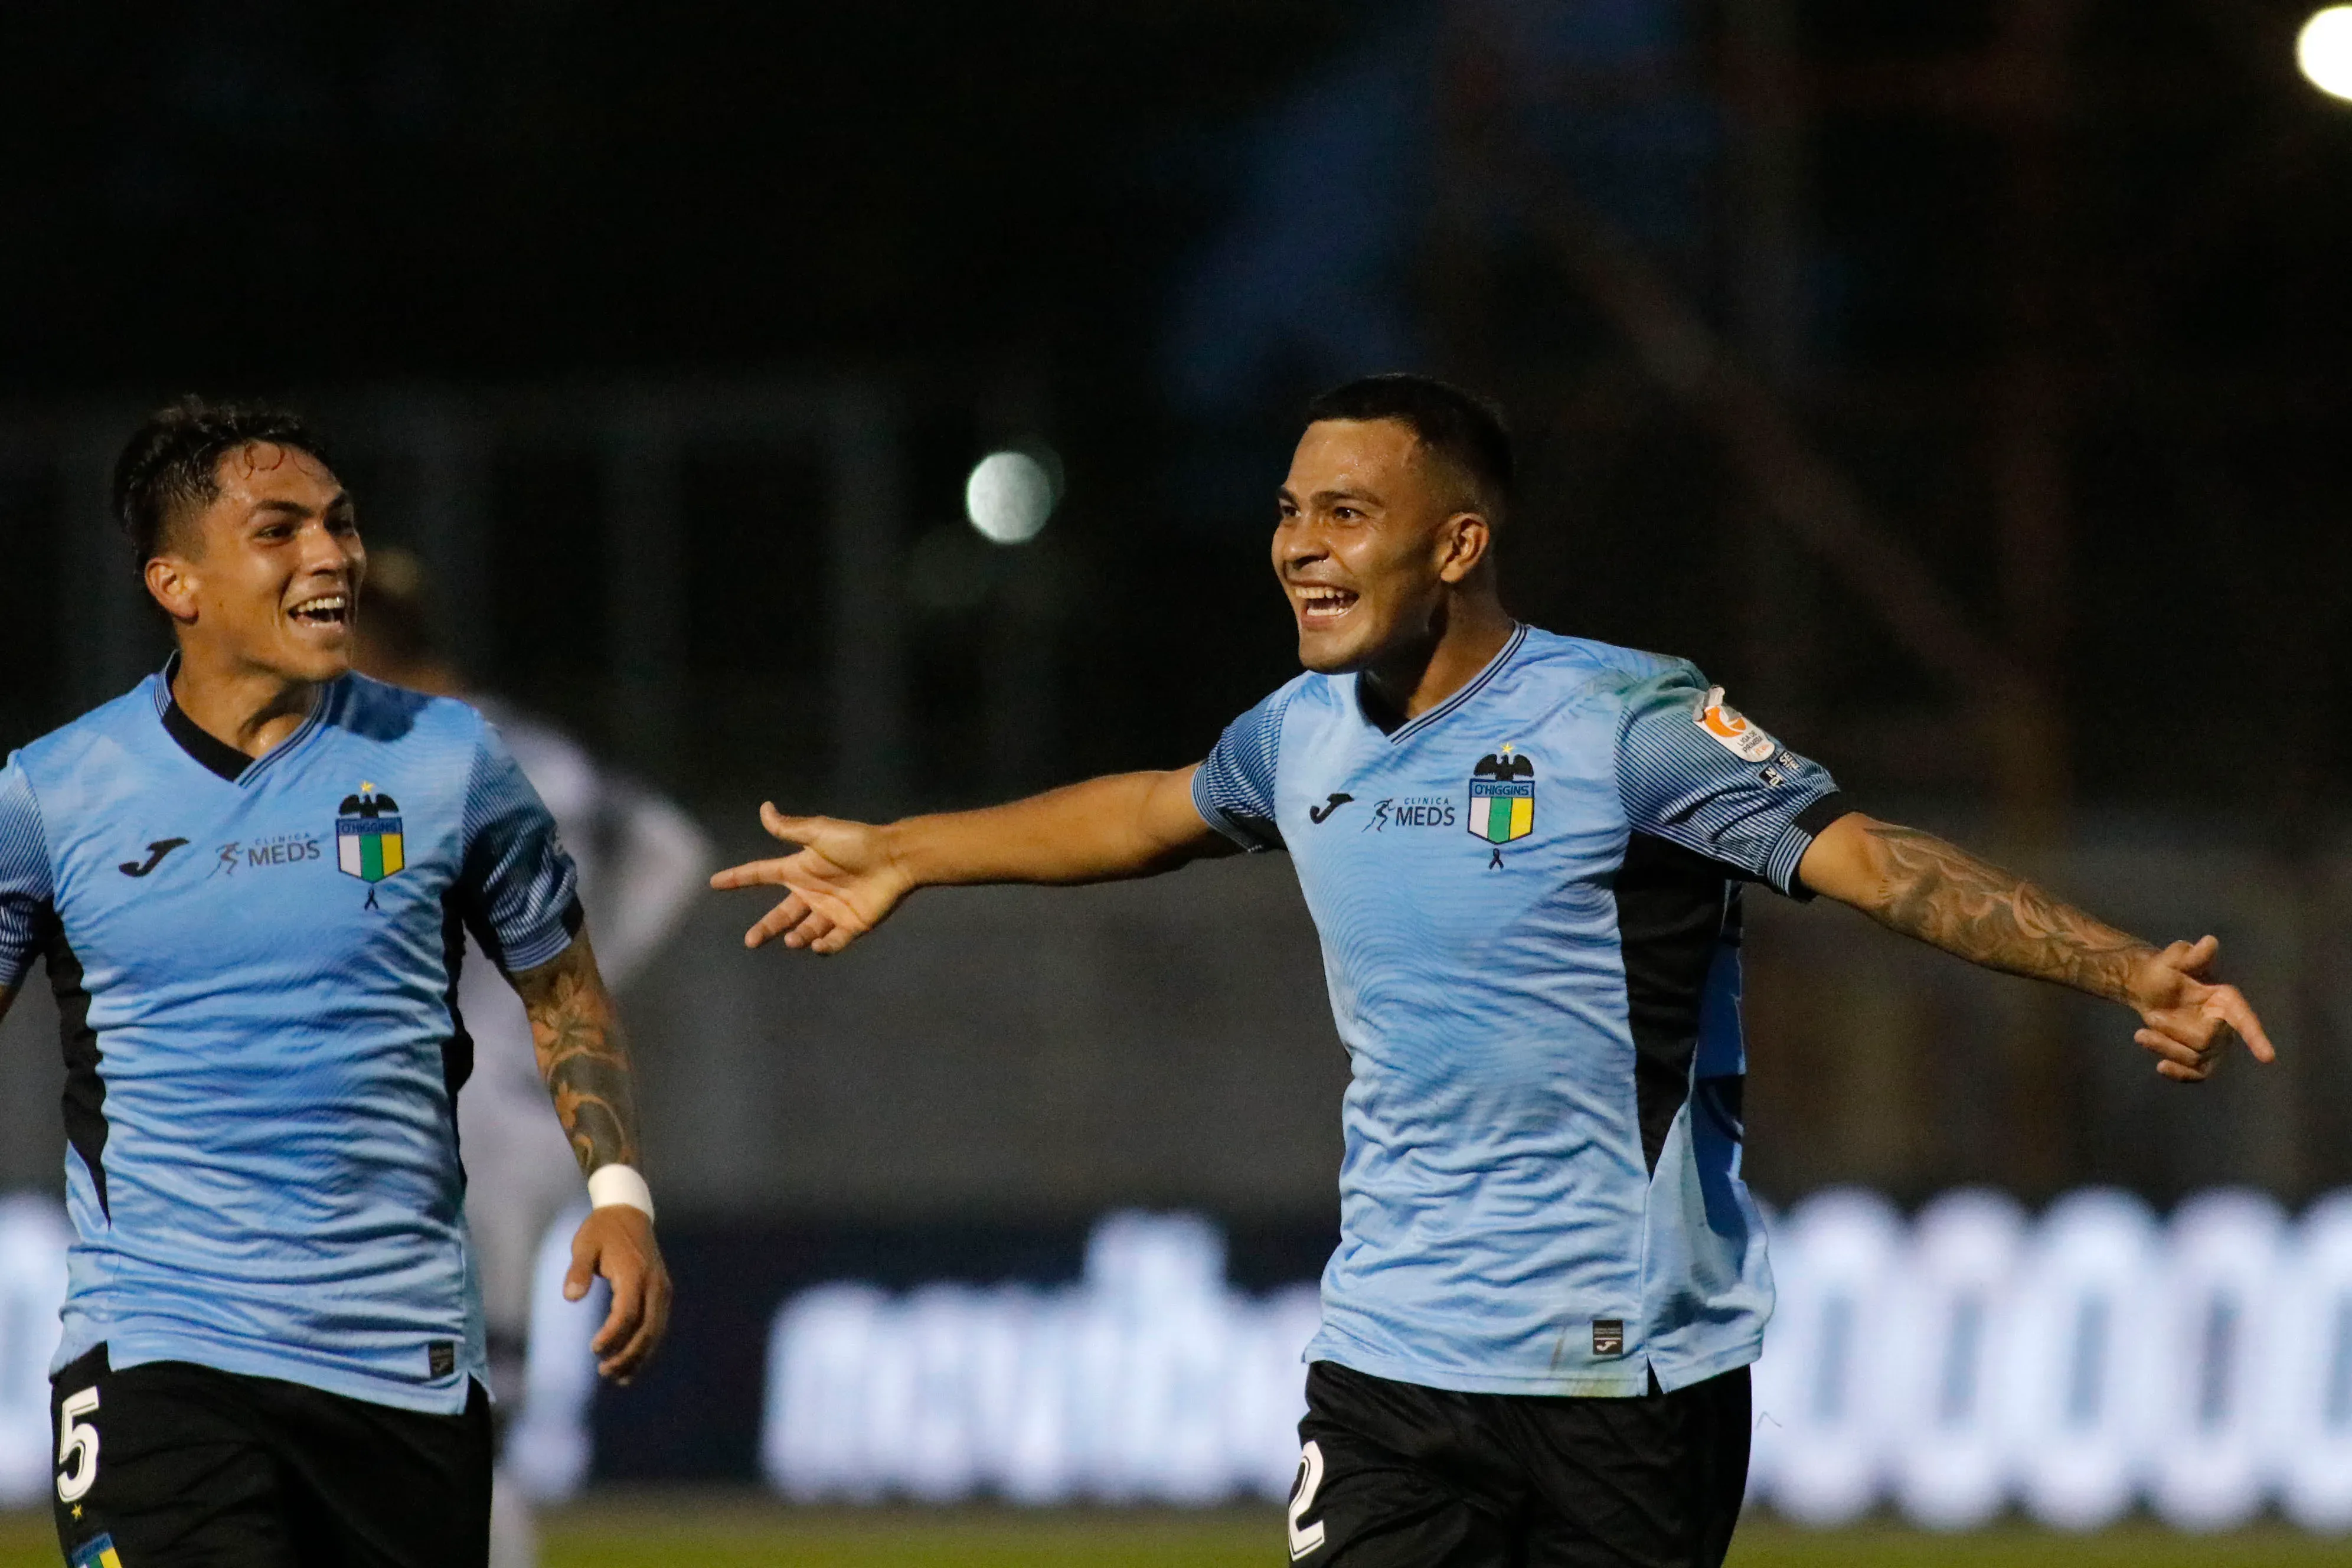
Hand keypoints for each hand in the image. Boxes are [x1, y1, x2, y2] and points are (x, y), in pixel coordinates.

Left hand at [564, 1204, 670, 1382]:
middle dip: (628, 1355)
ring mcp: (661, 1289)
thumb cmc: (602, 1230)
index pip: (627, 1313)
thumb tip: (571, 1298)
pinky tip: (632, 1362)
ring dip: (639, 1356)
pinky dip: (647, 1345)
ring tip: (618, 1377)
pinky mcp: (662, 1292)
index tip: (593, 1349)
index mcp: (634, 1273)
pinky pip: (658, 1324)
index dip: (612, 1335)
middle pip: (647, 1329)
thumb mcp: (584, 1245)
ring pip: (656, 1331)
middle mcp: (654, 1284)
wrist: (629, 1212)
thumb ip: (577, 1271)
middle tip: (604, 1372)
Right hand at [709, 802, 912, 953]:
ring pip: (805, 929)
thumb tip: (764, 809)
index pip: (762, 873)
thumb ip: (790, 828)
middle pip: (781, 914)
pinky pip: (833, 940)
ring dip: (796, 936)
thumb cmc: (858, 842)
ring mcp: (832, 909)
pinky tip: (816, 945)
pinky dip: (823, 946)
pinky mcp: (852, 924)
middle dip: (765, 927)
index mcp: (800, 869)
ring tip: (793, 939)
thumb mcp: (820, 833)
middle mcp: (812, 891)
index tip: (715, 883)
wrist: (895, 858)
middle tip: (750, 941)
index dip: (739, 878)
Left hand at [2125, 936, 2276, 1082]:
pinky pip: (2195, 1074)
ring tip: (2141, 1035)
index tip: (2268, 1058)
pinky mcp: (2201, 1060)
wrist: (2148, 989)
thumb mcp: (2172, 960)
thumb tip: (2209, 942)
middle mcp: (2226, 1025)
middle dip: (2173, 1031)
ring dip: (2165, 1048)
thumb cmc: (2164, 971)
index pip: (2245, 1020)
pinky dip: (2178, 1074)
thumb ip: (2190, 955)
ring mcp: (2214, 1045)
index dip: (2256, 1037)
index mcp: (2226, 1000)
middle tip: (2151, 1017)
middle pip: (2205, 1042)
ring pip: (2195, 1059)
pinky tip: (2161, 1066)